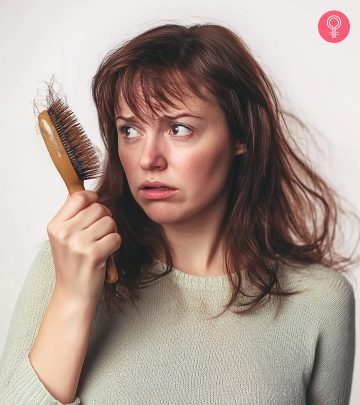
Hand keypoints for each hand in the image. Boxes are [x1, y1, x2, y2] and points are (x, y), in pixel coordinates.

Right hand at [47, 190, 121, 306]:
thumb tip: (85, 191)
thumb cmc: (72, 264)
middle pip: (98, 208)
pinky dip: (115, 245)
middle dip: (105, 218)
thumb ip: (73, 214)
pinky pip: (116, 237)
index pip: (79, 197)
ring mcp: (78, 244)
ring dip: (111, 232)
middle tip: (99, 233)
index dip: (92, 199)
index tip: (94, 207)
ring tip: (101, 244)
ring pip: (109, 222)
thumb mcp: (63, 237)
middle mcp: (65, 233)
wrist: (73, 294)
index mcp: (55, 226)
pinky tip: (105, 254)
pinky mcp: (94, 254)